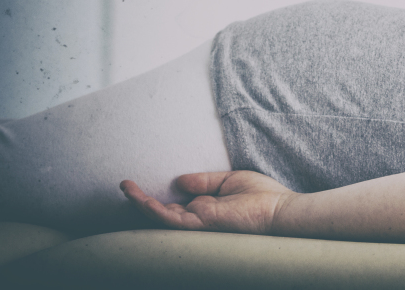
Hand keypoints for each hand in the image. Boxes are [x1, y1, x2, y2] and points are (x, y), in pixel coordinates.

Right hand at [121, 170, 296, 234]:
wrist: (280, 209)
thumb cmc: (263, 197)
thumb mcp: (228, 181)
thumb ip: (203, 181)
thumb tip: (178, 181)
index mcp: (207, 208)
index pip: (177, 205)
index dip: (158, 197)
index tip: (143, 184)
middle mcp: (200, 217)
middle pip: (164, 213)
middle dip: (142, 201)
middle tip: (125, 186)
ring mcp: (200, 222)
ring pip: (163, 217)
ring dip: (142, 204)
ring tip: (126, 188)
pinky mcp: (203, 223)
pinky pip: (174, 220)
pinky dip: (156, 210)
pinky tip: (143, 200)